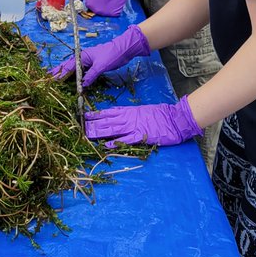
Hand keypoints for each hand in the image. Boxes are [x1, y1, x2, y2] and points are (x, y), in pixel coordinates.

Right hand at [49, 25, 149, 87]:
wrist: (123, 49)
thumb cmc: (111, 54)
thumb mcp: (100, 66)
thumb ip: (91, 76)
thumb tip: (82, 86)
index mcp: (82, 56)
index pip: (69, 67)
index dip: (60, 74)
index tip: (52, 80)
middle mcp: (83, 59)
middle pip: (69, 67)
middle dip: (59, 72)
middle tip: (49, 78)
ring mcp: (88, 62)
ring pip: (75, 70)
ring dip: (67, 76)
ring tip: (57, 80)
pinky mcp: (94, 66)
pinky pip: (83, 73)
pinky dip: (77, 78)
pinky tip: (74, 82)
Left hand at [81, 0, 132, 16]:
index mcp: (90, 6)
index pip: (89, 8)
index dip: (92, 3)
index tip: (96, 0)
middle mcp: (97, 12)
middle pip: (96, 11)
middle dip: (98, 6)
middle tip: (101, 0)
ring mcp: (105, 14)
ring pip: (104, 14)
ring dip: (105, 9)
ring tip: (107, 1)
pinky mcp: (114, 14)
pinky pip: (112, 15)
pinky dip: (112, 11)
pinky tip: (112, 4)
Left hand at [84, 97, 202, 147]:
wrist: (175, 118)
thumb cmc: (160, 115)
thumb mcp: (142, 111)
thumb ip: (130, 114)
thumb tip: (119, 117)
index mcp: (128, 111)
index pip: (108, 112)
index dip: (95, 114)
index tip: (84, 115)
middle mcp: (128, 117)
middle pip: (106, 120)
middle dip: (92, 123)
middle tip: (80, 126)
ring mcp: (134, 126)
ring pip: (112, 129)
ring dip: (99, 132)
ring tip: (87, 134)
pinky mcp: (141, 136)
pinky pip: (126, 140)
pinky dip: (116, 142)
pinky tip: (106, 145)